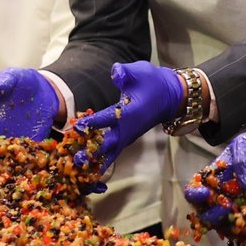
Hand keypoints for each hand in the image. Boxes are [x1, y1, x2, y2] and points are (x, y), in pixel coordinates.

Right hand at [0, 68, 60, 186]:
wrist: (45, 87)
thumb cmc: (22, 81)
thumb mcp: (11, 77)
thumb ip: (2, 84)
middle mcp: (2, 133)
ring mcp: (17, 139)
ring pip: (9, 159)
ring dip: (8, 171)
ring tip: (8, 185)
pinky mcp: (33, 141)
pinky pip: (29, 156)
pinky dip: (29, 165)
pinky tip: (30, 176)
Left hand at [72, 63, 185, 186]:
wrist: (170, 96)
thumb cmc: (153, 82)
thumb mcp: (141, 72)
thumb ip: (126, 73)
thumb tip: (115, 72)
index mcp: (131, 112)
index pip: (109, 117)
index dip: (93, 121)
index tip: (77, 126)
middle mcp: (128, 129)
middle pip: (108, 145)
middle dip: (91, 153)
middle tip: (75, 160)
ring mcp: (127, 137)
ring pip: (109, 155)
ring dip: (94, 164)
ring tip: (78, 174)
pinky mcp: (125, 140)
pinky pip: (111, 155)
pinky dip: (100, 164)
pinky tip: (86, 174)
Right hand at [184, 128, 245, 230]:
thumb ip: (242, 159)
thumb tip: (244, 184)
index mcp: (215, 178)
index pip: (195, 191)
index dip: (194, 196)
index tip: (205, 194)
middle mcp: (224, 195)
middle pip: (207, 214)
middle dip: (212, 215)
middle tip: (226, 207)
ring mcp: (241, 204)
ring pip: (227, 225)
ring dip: (232, 226)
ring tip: (244, 216)